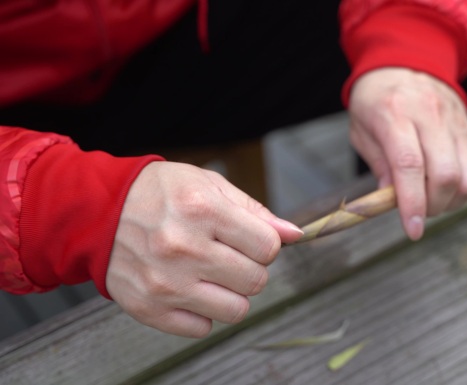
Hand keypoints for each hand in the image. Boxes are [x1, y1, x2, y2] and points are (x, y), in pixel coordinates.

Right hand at [106, 161, 302, 337]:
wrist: (98, 213)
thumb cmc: (160, 194)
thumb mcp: (208, 185)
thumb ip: (254, 211)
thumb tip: (294, 234)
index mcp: (202, 210)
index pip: (268, 248)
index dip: (265, 245)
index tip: (250, 240)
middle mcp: (183, 248)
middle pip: (256, 281)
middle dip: (251, 268)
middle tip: (229, 255)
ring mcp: (165, 283)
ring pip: (236, 310)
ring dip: (232, 294)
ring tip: (212, 275)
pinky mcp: (149, 309)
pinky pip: (202, 329)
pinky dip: (202, 312)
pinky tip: (189, 288)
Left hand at [348, 68, 466, 239]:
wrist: (406, 61)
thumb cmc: (376, 101)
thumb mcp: (362, 130)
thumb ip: (378, 165)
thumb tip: (392, 201)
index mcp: (394, 114)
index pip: (409, 164)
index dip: (412, 202)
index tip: (411, 230)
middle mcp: (429, 115)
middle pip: (445, 175)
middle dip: (432, 206)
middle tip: (416, 213)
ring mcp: (453, 121)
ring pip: (466, 177)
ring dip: (449, 203)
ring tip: (429, 201)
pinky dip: (461, 192)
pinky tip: (442, 190)